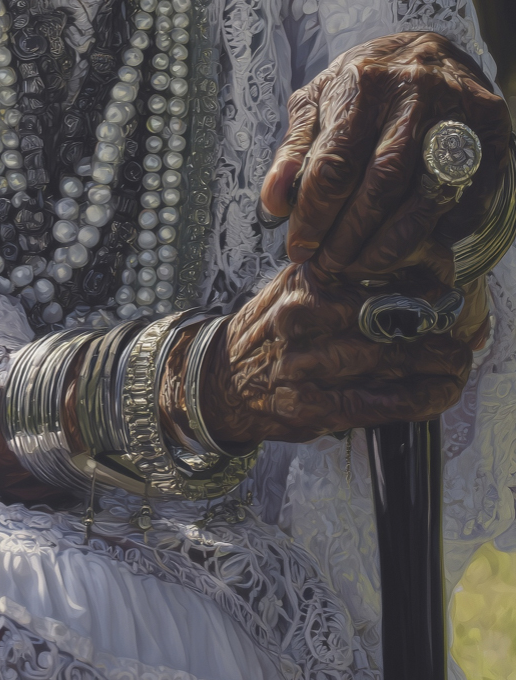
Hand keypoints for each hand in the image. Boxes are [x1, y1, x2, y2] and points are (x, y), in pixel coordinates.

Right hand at [198, 263, 472, 447]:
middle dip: (432, 328)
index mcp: (304, 281)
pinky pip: (375, 402)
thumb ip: (338, 275)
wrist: (220, 378)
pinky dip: (414, 400)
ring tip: (457, 365)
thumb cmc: (268, 330)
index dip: (417, 283)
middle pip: (384, 318)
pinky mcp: (313, 405)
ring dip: (432, 364)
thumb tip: (405, 273)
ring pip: (384, 360)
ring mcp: (306, 363)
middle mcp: (304, 317)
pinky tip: (438, 395)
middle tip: (460, 334)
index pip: (372, 274)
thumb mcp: (292, 286)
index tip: (446, 290)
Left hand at [260, 33, 510, 282]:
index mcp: (363, 82)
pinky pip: (470, 196)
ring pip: (426, 194)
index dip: (315, 213)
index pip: (335, 161)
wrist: (430, 49)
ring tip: (365, 266)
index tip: (299, 248)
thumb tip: (273, 203)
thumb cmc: (366, 83)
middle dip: (351, 234)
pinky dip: (442, 231)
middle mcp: (414, 92)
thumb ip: (295, 149)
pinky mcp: (491, 131)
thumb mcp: (320, 99)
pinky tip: (416, 249)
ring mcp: (458, 111)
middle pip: (381, 182)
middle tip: (331, 265)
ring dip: (394, 243)